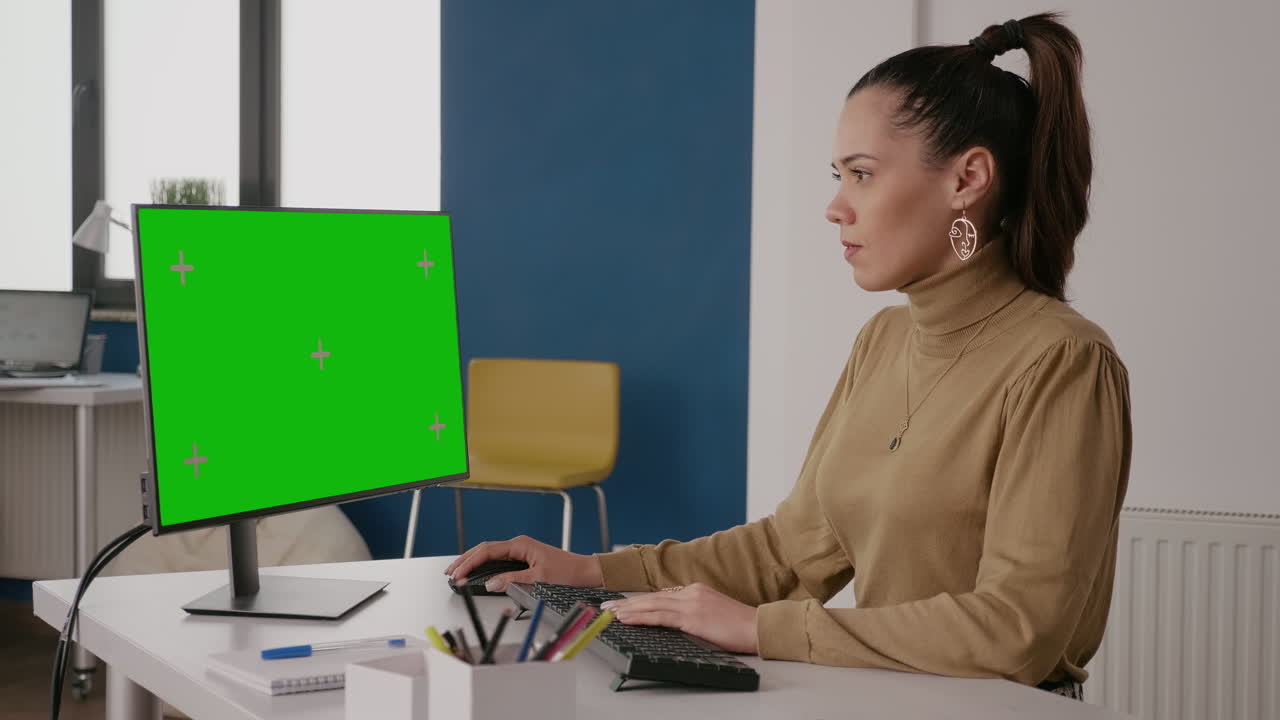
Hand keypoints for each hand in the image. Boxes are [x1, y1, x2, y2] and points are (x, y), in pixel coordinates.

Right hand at [443, 535, 603, 591]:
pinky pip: (497, 559)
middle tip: (449, 573)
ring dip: (472, 562)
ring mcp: (520, 551)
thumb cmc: (567, 573)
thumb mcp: (539, 579)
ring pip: (489, 554)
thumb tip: (490, 584)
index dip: (470, 563)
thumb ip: (513, 580)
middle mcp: (518, 545)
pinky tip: (475, 571)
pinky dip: (483, 565)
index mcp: (520, 545)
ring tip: (456, 572)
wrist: (585, 572)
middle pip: (484, 550)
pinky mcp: (522, 559)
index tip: (457, 574)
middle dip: (465, 560)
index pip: (488, 551)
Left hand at [600, 583, 758, 654]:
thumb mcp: (713, 614)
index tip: (623, 604)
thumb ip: (694, 614)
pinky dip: (640, 617)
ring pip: (651, 604)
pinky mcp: (692, 617)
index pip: (661, 595)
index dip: (640, 600)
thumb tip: (677, 622)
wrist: (758, 626)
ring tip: (610, 613)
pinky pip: (659, 616)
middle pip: (651, 597)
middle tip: (606, 606)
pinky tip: (626, 619)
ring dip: (627, 609)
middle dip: (627, 602)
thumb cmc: (740, 626)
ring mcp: (691, 603)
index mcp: (696, 590)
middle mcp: (691, 592)